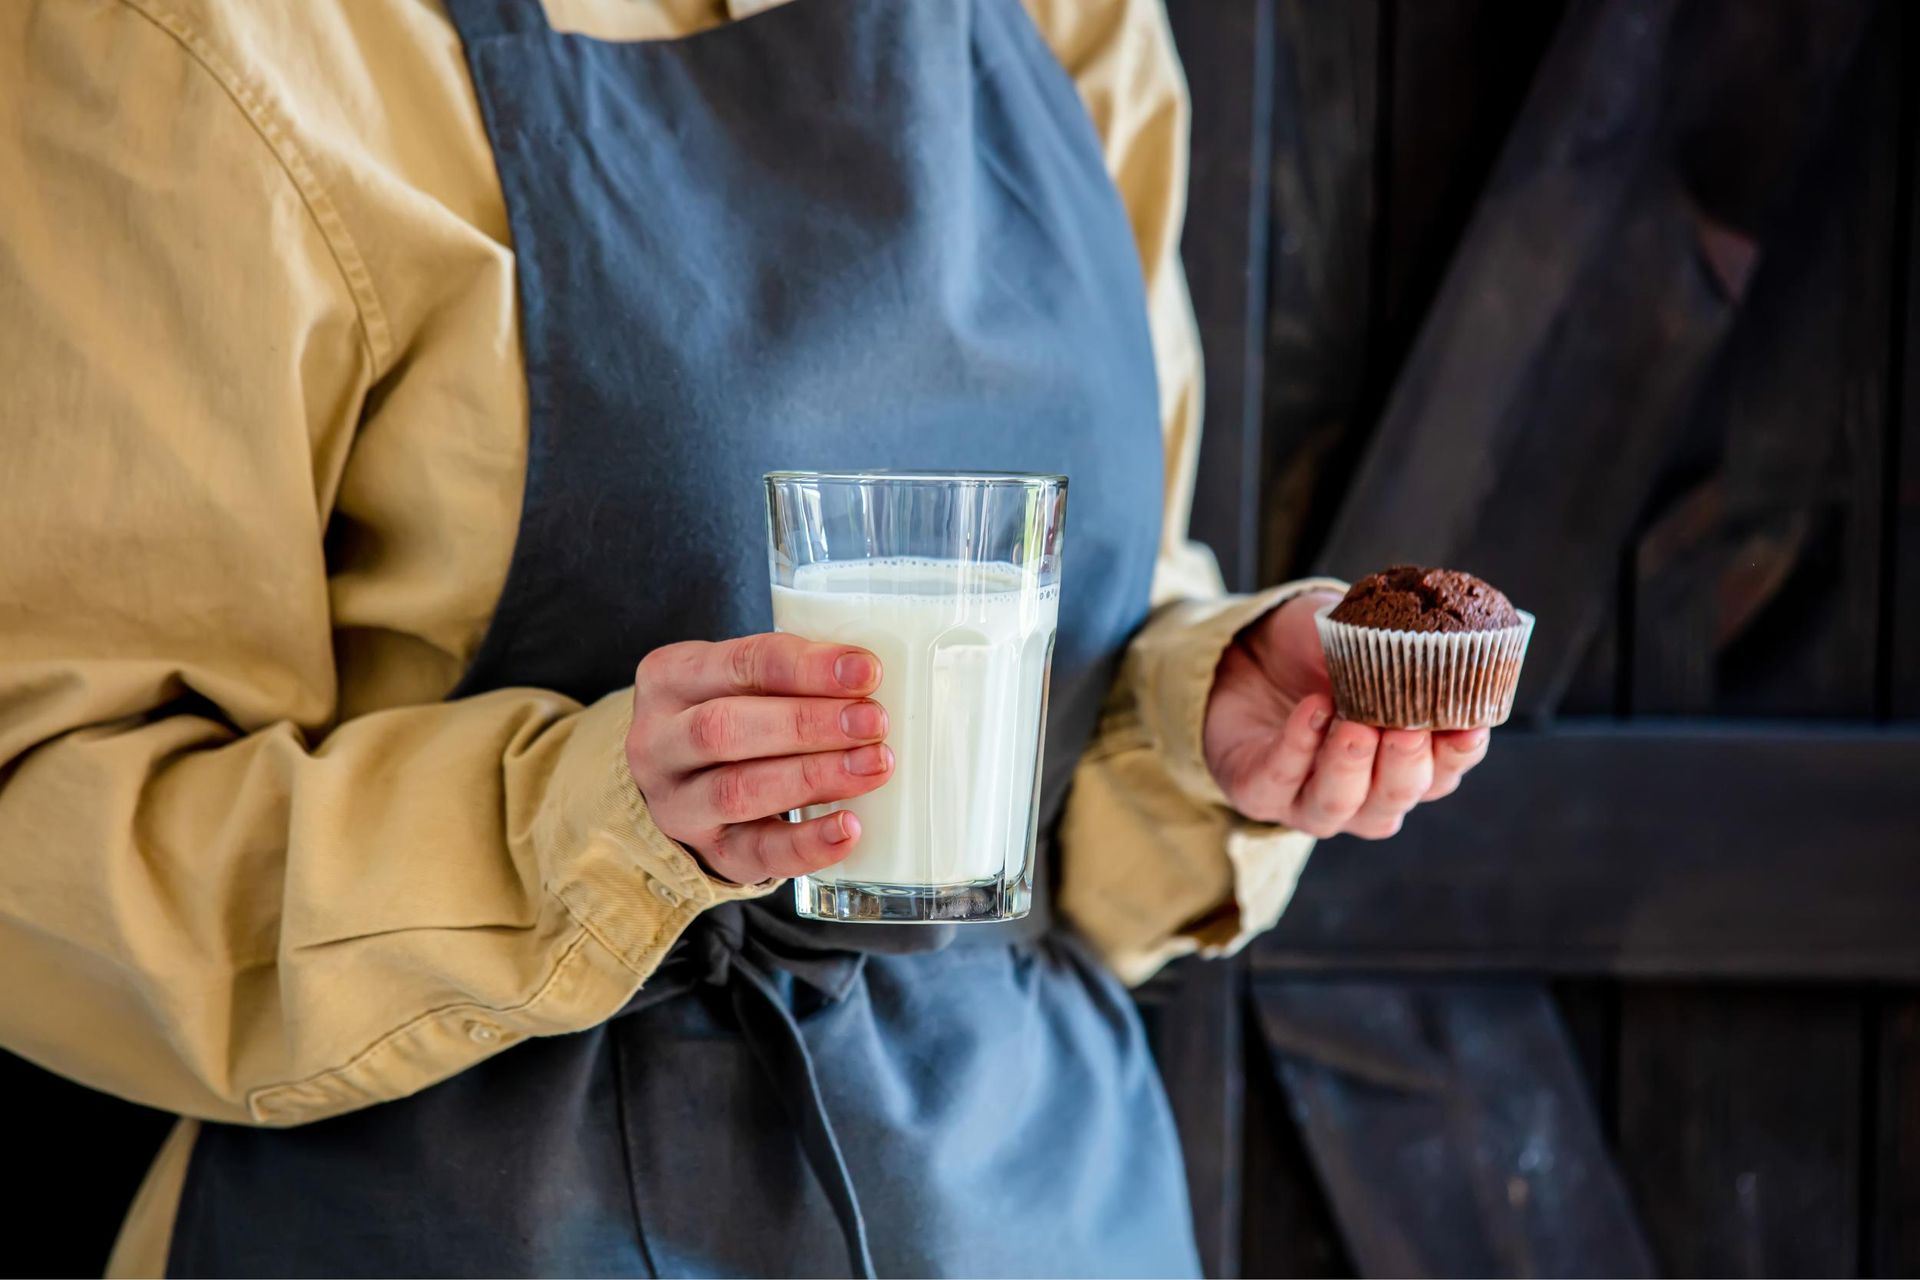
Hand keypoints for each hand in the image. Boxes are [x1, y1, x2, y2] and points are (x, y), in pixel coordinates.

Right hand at [626, 633, 893, 883]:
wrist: (687, 784)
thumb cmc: (732, 715)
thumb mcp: (741, 680)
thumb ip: (791, 676)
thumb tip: (869, 679)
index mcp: (670, 679)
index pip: (740, 664)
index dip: (807, 668)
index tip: (866, 670)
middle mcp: (659, 743)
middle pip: (725, 729)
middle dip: (808, 724)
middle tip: (873, 721)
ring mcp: (678, 804)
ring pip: (738, 791)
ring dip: (814, 776)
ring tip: (873, 765)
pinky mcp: (708, 853)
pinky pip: (758, 853)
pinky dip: (808, 844)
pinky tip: (848, 827)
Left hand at [1203, 590, 1490, 837]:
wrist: (1241, 652)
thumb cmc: (1311, 649)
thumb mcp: (1355, 631)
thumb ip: (1392, 638)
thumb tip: (1434, 632)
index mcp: (1401, 761)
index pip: (1443, 772)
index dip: (1458, 754)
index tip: (1470, 726)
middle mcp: (1362, 793)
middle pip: (1395, 798)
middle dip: (1404, 767)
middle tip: (1408, 729)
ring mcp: (1308, 799)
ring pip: (1339, 805)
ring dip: (1350, 767)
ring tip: (1356, 725)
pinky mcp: (1257, 793)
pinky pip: (1278, 782)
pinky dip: (1297, 748)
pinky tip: (1312, 710)